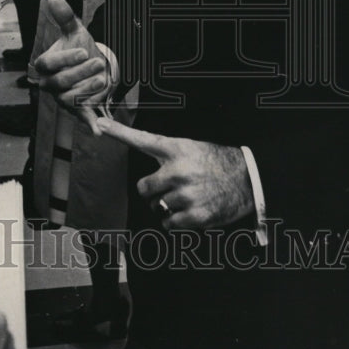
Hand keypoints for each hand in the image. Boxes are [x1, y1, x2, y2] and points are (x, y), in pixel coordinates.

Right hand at [34, 0, 110, 135]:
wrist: (95, 66)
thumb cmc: (80, 49)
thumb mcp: (75, 31)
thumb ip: (64, 16)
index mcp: (46, 65)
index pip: (47, 64)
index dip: (64, 59)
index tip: (83, 50)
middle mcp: (51, 84)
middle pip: (59, 82)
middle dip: (79, 73)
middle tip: (97, 63)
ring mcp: (64, 98)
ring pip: (69, 98)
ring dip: (87, 89)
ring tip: (102, 79)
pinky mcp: (79, 110)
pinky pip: (82, 119)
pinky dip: (90, 125)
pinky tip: (98, 131)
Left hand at [97, 118, 253, 229]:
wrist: (249, 179)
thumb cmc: (216, 162)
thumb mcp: (191, 148)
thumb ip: (166, 155)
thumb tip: (142, 171)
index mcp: (176, 149)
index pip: (142, 139)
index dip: (119, 131)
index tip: (100, 124)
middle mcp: (178, 171)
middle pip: (143, 188)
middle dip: (153, 191)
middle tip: (172, 188)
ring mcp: (186, 194)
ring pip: (157, 207)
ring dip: (167, 207)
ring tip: (188, 197)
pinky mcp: (195, 216)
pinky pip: (169, 224)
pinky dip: (176, 221)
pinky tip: (191, 210)